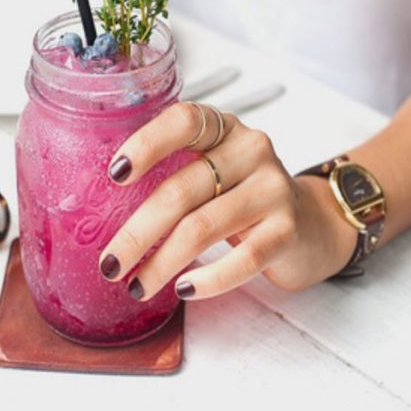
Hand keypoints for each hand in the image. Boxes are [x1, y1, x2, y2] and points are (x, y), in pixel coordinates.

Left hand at [99, 101, 356, 300]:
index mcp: (222, 129)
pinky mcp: (287, 229)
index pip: (183, 121)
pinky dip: (208, 279)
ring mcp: (272, 188)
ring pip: (203, 228)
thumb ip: (173, 172)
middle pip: (181, 190)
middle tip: (110, 264)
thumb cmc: (242, 197)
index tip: (114, 176)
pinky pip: (243, 259)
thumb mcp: (213, 170)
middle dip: (137, 233)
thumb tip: (99, 208)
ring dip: (162, 263)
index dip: (146, 144)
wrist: (311, 222)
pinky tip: (183, 289)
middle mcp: (250, 150)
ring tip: (137, 286)